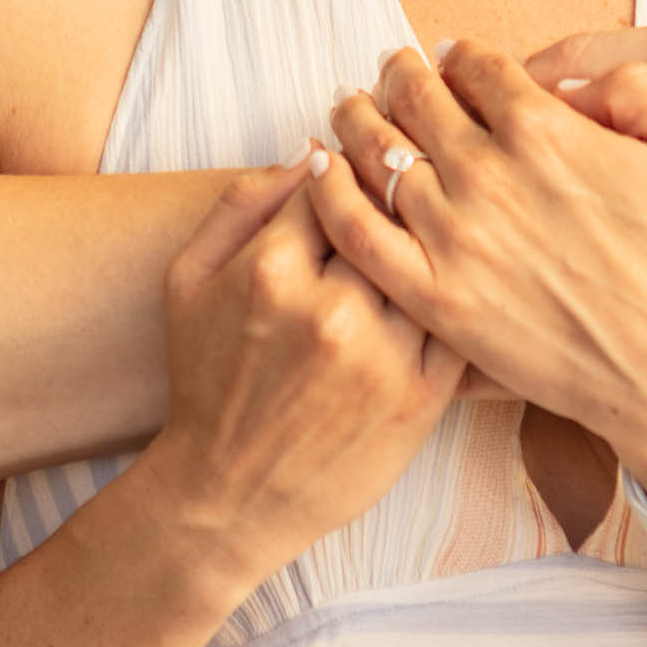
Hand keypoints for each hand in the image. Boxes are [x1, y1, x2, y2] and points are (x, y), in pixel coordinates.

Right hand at [145, 156, 463, 602]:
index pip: (332, 180)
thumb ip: (242, 202)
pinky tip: (450, 285)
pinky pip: (457, 322)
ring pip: (427, 262)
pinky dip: (458, 297)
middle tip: (400, 192)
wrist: (230, 496)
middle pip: (388, 215)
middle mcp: (332, 311)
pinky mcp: (421, 398)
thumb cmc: (208, 379)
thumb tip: (309, 150)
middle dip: (394, 199)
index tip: (356, 170)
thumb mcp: (189, 278)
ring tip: (427, 235)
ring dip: (429, 244)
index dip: (347, 168)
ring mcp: (383, 357)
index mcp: (272, 271)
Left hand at [310, 46, 646, 507]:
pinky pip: (355, 227)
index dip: (457, 55)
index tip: (448, 58)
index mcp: (544, 128)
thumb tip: (572, 75)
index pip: (473, 64)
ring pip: (376, 152)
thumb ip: (638, 86)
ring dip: (357, 118)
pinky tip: (319, 167)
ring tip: (350, 107)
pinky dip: (328, 188)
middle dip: (399, 73)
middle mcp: (488, 172)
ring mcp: (453, 235)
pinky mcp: (432, 294)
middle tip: (391, 70)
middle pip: (415, 97)